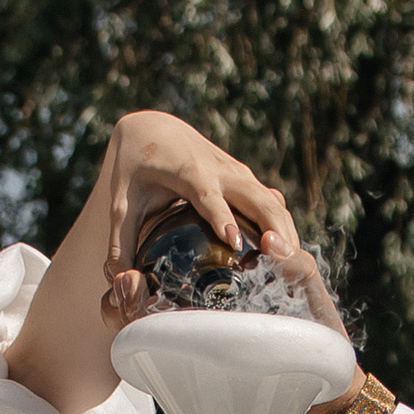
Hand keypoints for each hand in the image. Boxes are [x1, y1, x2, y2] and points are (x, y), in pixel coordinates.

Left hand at [91, 109, 336, 335]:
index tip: (235, 241)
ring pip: (272, 202)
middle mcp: (221, 169)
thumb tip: (118, 284)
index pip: (210, 195)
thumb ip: (119, 243)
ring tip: (295, 271)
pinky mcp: (246, 179)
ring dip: (286, 233)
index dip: (223, 217)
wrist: (154, 130)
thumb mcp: (121, 203)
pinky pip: (272, 204)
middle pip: (258, 199)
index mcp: (189, 171)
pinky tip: (288, 259)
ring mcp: (238, 173)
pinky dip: (283, 228)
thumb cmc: (134, 168)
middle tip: (284, 267)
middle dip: (275, 230)